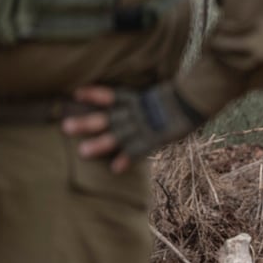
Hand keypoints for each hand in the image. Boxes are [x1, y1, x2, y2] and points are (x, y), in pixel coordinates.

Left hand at [62, 82, 204, 173]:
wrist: (196, 100)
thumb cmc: (183, 96)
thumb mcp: (162, 94)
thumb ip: (148, 100)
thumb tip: (141, 102)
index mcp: (138, 99)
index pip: (111, 96)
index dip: (94, 95)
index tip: (76, 94)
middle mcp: (136, 113)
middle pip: (106, 118)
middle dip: (86, 123)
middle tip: (65, 127)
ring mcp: (144, 126)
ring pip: (117, 135)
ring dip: (100, 144)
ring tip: (83, 152)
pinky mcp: (155, 139)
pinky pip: (138, 151)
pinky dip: (127, 159)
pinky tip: (115, 169)